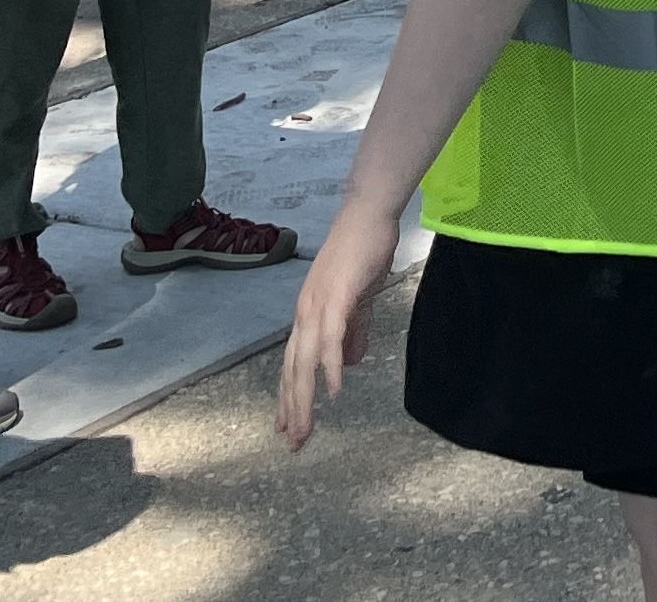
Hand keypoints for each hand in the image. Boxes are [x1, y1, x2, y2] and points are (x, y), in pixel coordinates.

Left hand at [276, 189, 402, 448]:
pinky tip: (335, 390)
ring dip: (304, 400)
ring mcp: (317, 305)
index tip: (288, 427)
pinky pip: (330, 339)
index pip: (294, 364)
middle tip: (293, 443)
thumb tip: (350, 363)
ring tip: (304, 430)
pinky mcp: (336, 297)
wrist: (368, 213)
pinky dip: (330, 367)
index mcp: (309, 314)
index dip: (290, 397)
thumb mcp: (358, 298)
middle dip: (292, 410)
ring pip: (305, 362)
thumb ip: (353, 330)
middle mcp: (305, 313)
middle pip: (293, 371)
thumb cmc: (364, 250)